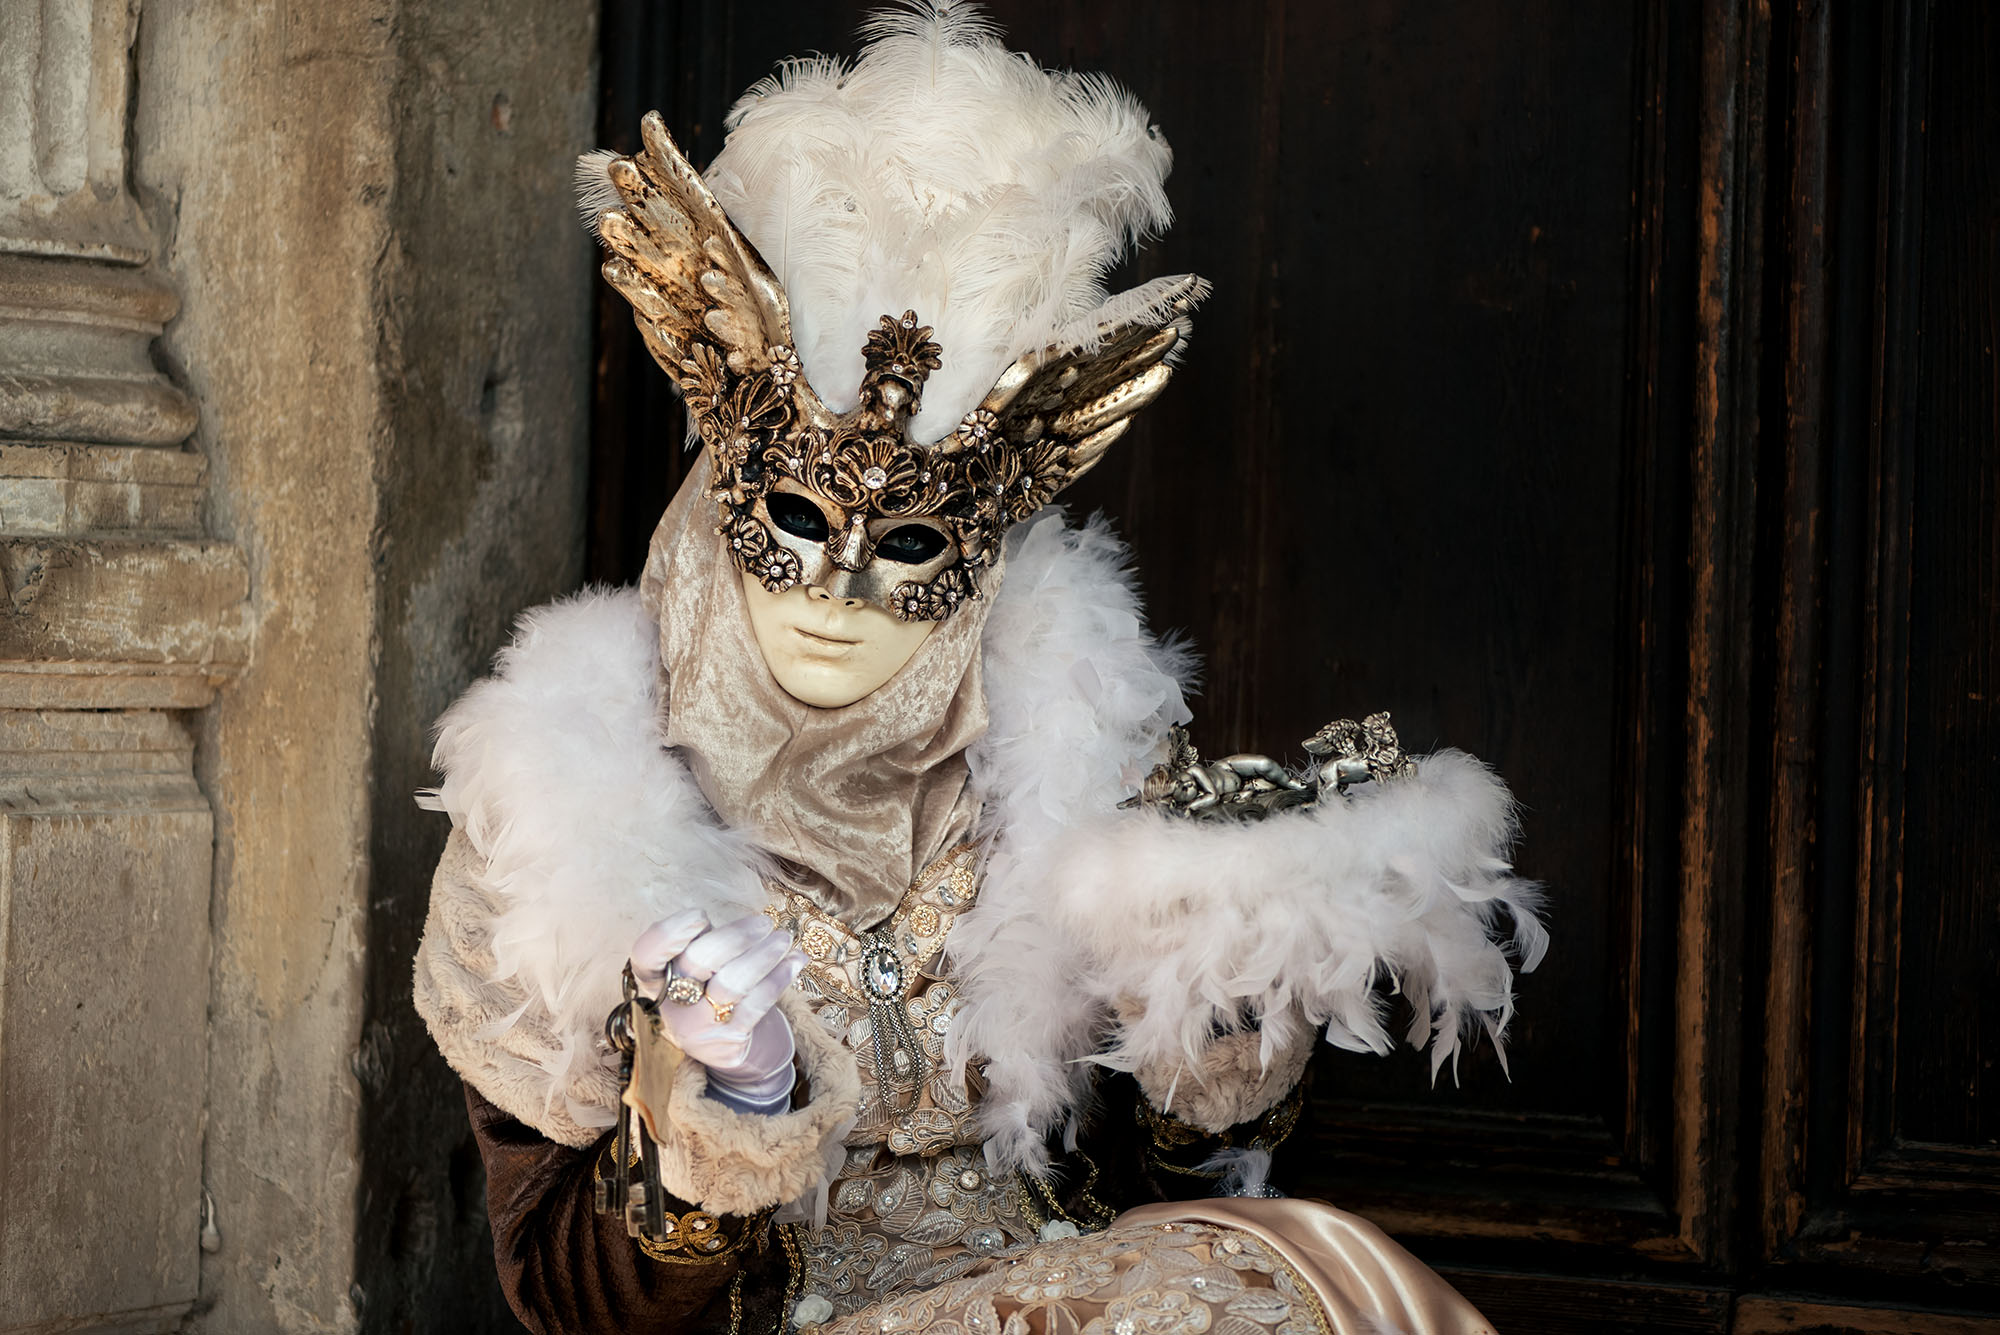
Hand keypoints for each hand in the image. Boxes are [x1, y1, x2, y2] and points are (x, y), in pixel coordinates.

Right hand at [631, 910, 807, 1113]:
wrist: (732, 1044)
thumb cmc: (715, 988)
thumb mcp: (700, 965)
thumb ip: (705, 941)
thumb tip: (746, 922)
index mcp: (655, 978)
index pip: (645, 954)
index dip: (669, 933)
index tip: (701, 915)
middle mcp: (670, 1005)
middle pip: (697, 961)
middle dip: (736, 936)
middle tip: (764, 922)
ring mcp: (697, 1027)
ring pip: (731, 983)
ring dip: (764, 955)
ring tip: (783, 939)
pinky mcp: (727, 1043)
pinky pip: (757, 1004)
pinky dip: (780, 977)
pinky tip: (796, 961)